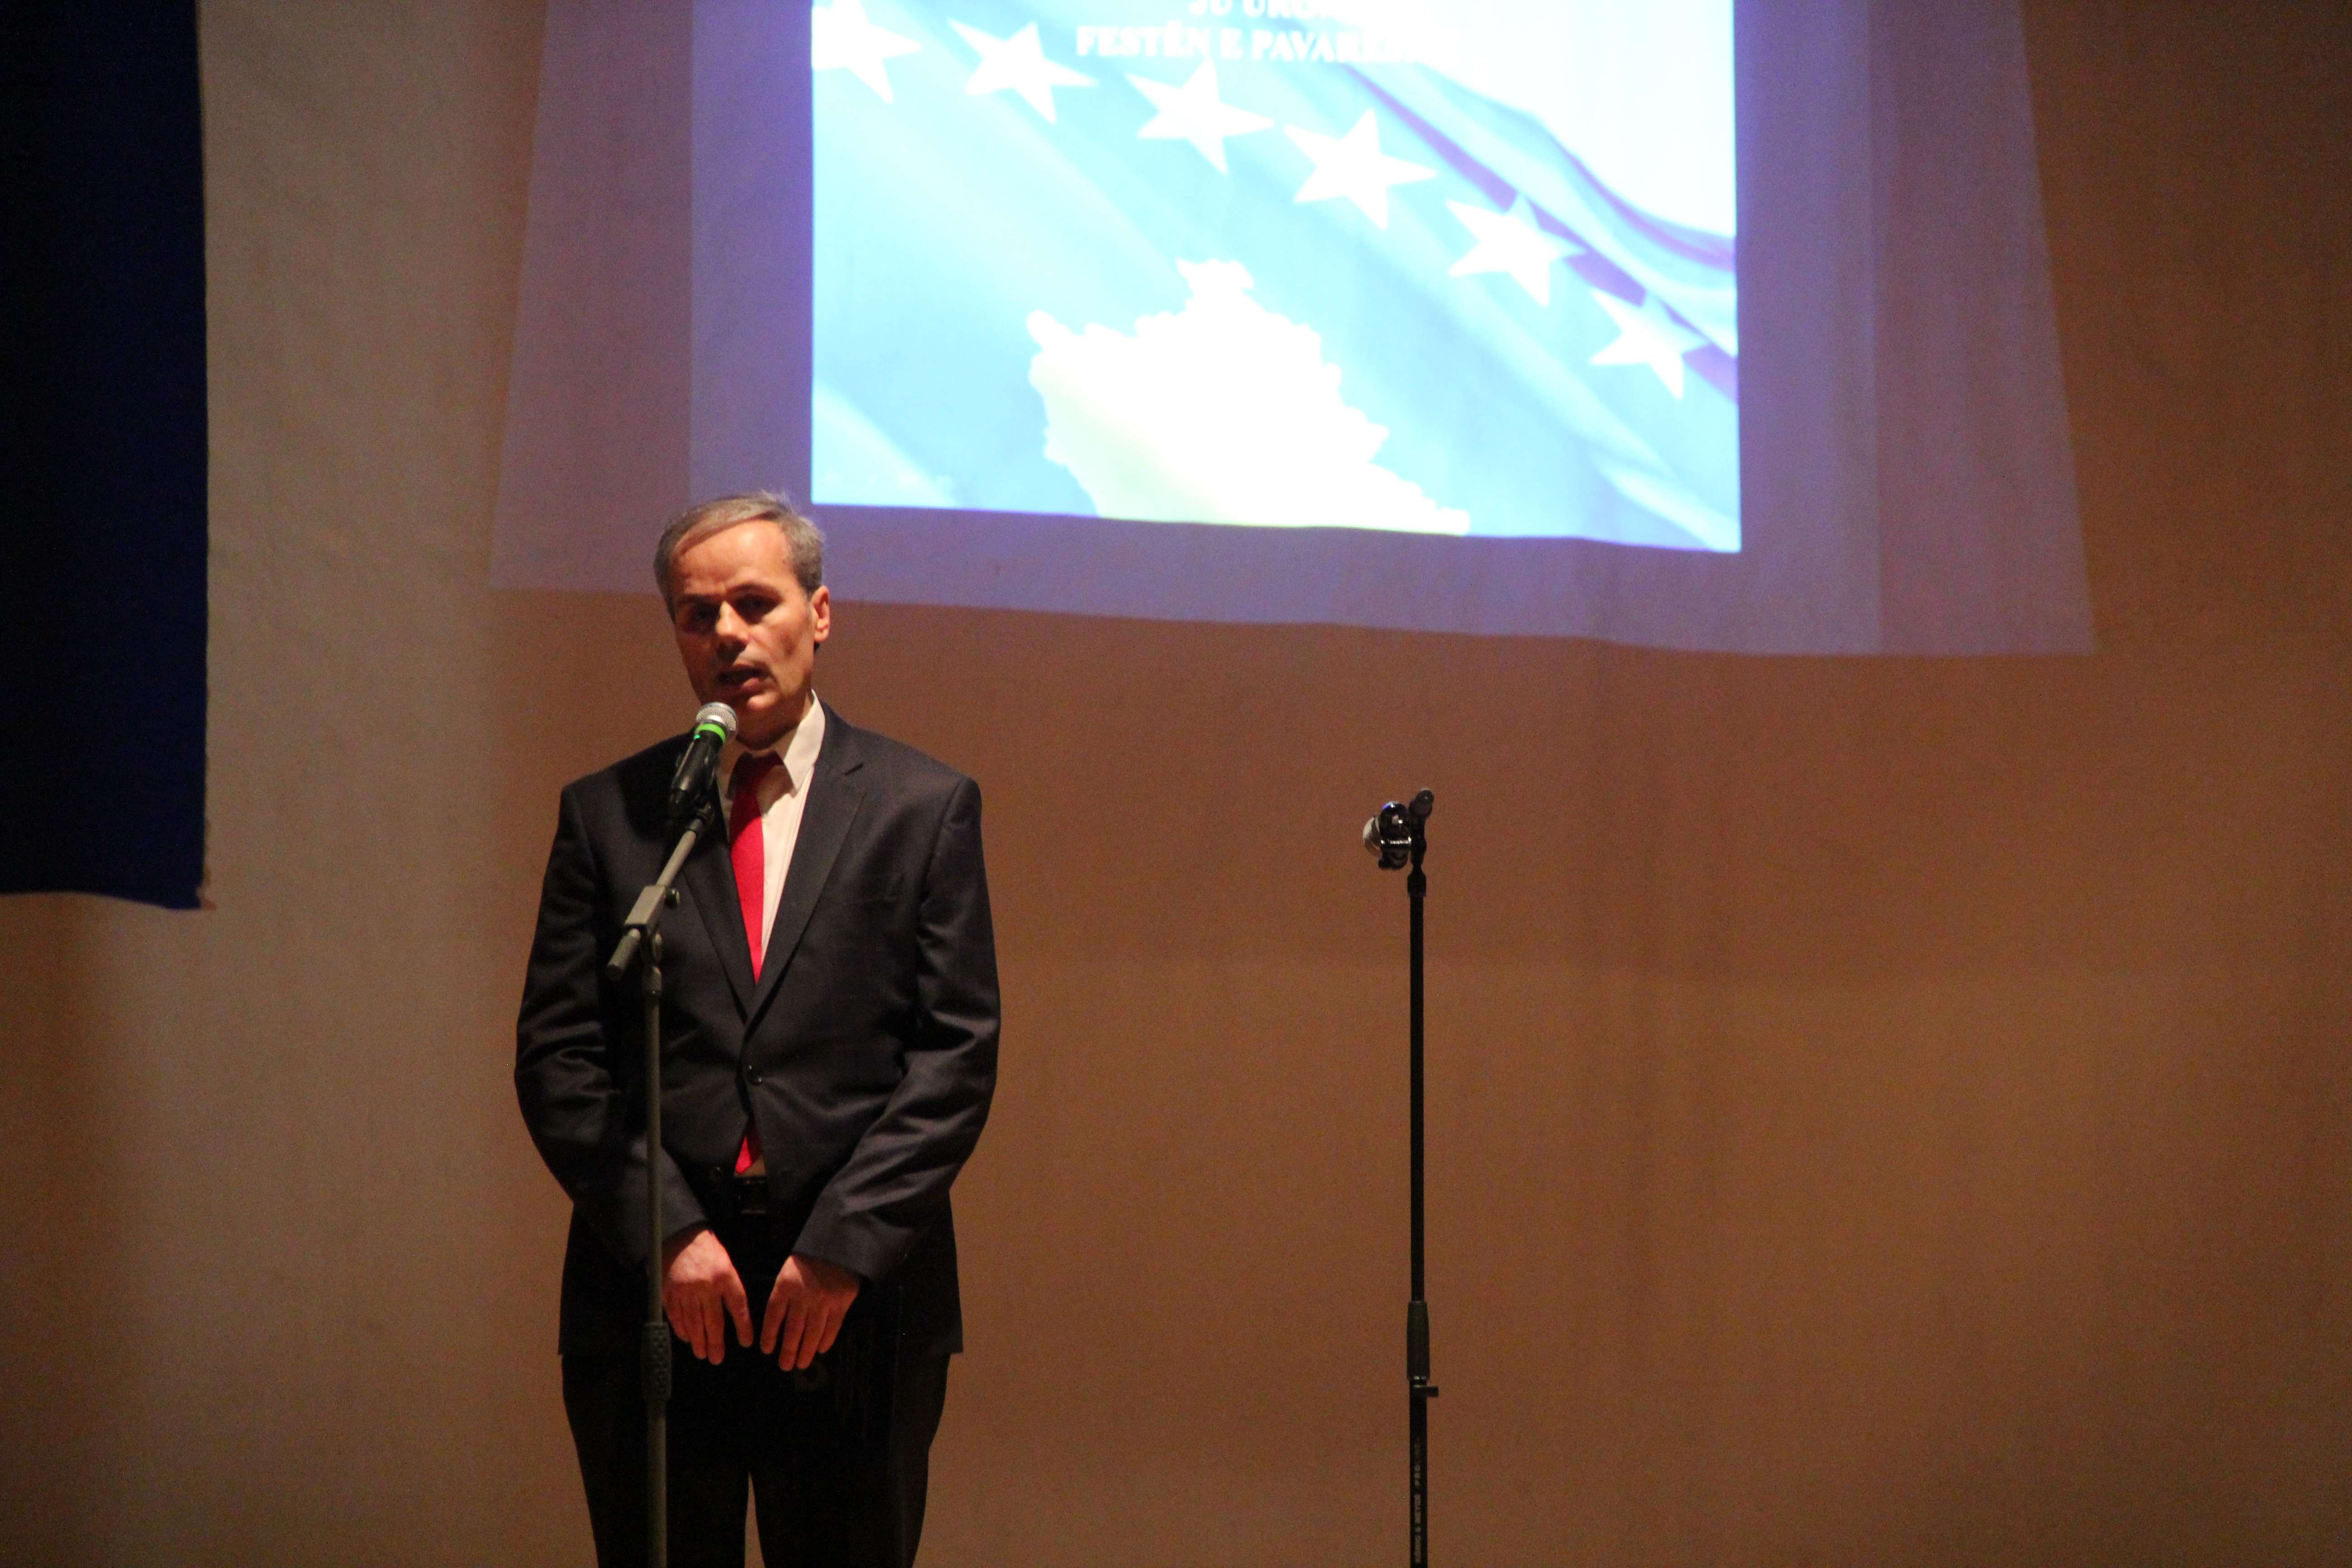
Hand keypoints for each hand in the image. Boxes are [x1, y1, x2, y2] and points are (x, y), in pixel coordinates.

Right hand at [662, 1227, 751, 1363]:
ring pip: (693, 1323)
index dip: (742, 1327)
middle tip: (716, 1359)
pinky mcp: (669, 1292)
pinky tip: (686, 1338)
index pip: (737, 1306)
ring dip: (697, 1341)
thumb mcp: (726, 1265)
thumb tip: (738, 1316)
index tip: (745, 1343)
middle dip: (715, 1343)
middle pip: (712, 1321)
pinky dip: (681, 1330)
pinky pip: (675, 1317)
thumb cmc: (709, 1252)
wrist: (681, 1236)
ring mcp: (685, 1290)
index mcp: (724, 1276)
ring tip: (702, 1353)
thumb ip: (730, 1289)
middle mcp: (705, 1286)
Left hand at [761, 1254, 861, 1370]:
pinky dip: (826, 1340)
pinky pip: (832, 1327)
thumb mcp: (788, 1271)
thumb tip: (776, 1325)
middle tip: (785, 1365)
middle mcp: (803, 1295)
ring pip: (812, 1333)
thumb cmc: (808, 1261)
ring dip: (806, 1351)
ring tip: (801, 1364)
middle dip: (788, 1351)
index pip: (774, 1315)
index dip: (770, 1335)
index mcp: (785, 1285)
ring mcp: (823, 1300)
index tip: (767, 1350)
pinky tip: (820, 1349)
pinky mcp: (841, 1302)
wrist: (837, 1246)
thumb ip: (782, 1294)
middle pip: (793, 1329)